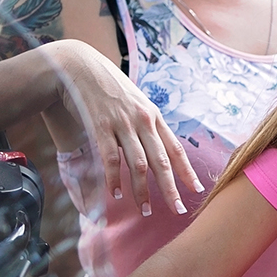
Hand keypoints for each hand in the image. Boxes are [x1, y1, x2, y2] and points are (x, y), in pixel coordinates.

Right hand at [48, 39, 200, 216]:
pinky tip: (116, 195)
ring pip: (139, 164)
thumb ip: (146, 122)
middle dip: (170, 188)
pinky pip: (111, 159)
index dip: (187, 171)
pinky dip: (114, 179)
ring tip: (144, 211)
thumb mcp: (135, 101)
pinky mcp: (101, 127)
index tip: (196, 190)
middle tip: (178, 210)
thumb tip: (156, 146)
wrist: (80, 65)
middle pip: (161, 161)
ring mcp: (123, 124)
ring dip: (142, 190)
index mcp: (154, 116)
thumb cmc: (109, 85)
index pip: (175, 148)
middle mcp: (143, 120)